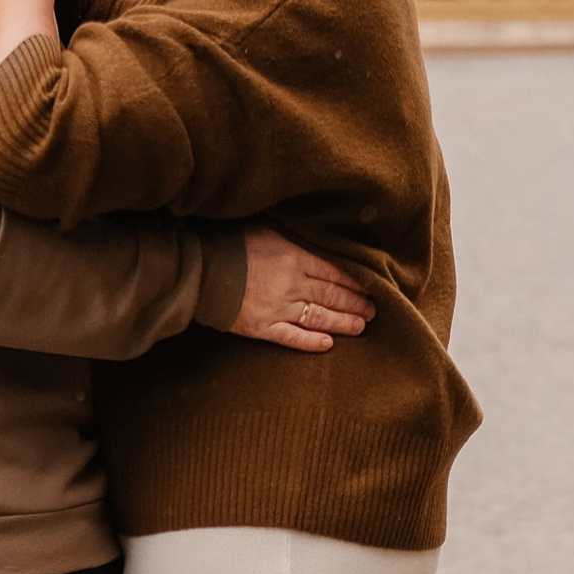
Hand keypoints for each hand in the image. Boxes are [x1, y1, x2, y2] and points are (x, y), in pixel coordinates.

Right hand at [232, 229, 375, 351]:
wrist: (200, 269)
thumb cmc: (231, 243)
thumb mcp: (268, 228)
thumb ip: (294, 237)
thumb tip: (317, 236)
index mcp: (295, 258)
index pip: (335, 272)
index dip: (356, 282)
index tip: (372, 287)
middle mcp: (292, 285)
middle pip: (332, 296)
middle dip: (356, 303)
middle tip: (373, 310)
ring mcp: (278, 308)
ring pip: (319, 318)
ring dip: (342, 323)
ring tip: (360, 327)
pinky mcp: (262, 327)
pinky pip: (292, 337)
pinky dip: (311, 342)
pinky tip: (328, 344)